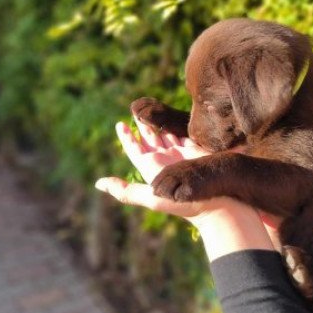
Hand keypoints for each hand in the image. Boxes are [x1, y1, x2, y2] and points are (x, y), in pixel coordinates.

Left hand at [95, 120, 215, 218]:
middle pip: (150, 137)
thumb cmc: (181, 203)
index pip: (135, 149)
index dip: (127, 137)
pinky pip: (182, 133)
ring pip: (165, 133)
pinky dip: (176, 124)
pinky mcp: (194, 150)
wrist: (214, 204)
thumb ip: (125, 191)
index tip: (120, 124)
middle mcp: (164, 160)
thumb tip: (98, 184)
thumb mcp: (150, 198)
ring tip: (150, 108)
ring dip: (158, 121)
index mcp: (151, 168)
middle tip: (136, 108)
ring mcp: (179, 154)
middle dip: (142, 124)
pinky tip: (171, 115)